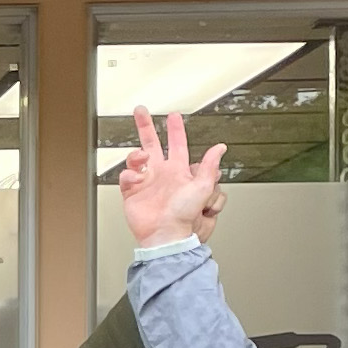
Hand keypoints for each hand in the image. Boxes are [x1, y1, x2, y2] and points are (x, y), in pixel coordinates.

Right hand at [120, 109, 225, 249]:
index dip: (175, 129)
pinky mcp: (132, 193)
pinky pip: (127, 177)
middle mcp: (162, 174)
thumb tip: (220, 148)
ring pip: (137, 159)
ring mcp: (146, 183)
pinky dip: (129, 176)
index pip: (177, 144)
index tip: (173, 116)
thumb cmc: (185, 216)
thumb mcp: (203, 187)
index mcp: (178, 171)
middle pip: (152, 144)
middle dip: (146, 127)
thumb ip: (209, 165)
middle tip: (141, 112)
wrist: (166, 235)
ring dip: (137, 155)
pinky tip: (136, 179)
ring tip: (141, 159)